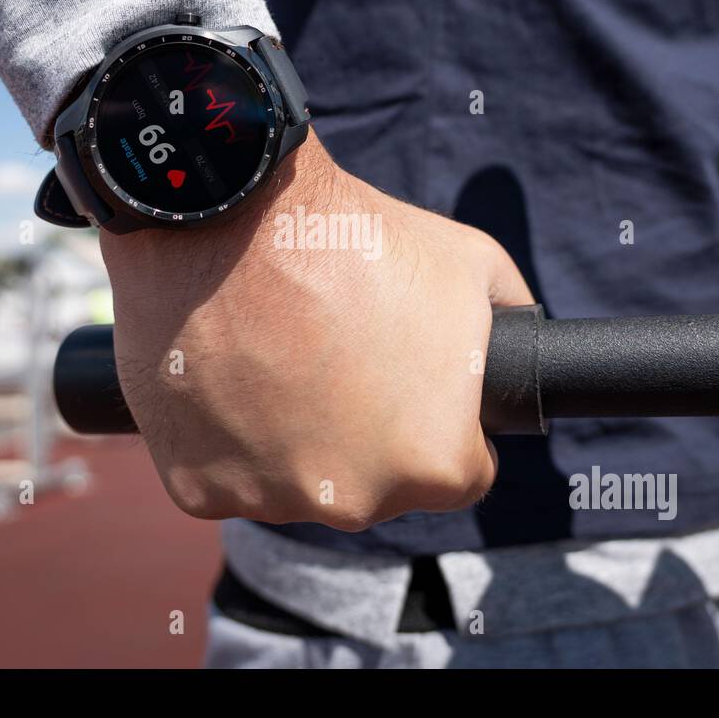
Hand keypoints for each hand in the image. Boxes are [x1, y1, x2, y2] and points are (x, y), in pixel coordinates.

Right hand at [99, 130, 533, 530]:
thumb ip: (511, 318)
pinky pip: (226, 477)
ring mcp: (273, 501)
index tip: (409, 384)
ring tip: (279, 360)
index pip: (460, 470)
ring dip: (294, 441)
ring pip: (297, 485)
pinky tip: (230, 378)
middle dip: (365, 434)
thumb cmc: (357, 239)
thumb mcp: (470, 264)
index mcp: (439, 464)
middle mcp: (359, 501)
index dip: (441, 422)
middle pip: (376, 484)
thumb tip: (520, 346)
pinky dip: (227, 441)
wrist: (235, 216)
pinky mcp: (198, 489)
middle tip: (338, 359)